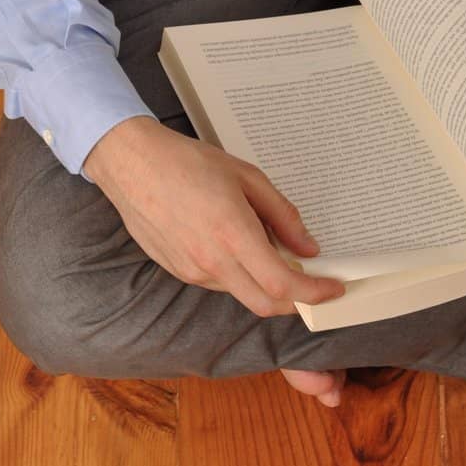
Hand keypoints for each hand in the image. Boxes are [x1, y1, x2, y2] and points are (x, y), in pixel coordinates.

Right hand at [81, 116, 345, 317]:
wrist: (132, 163)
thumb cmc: (188, 161)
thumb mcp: (245, 176)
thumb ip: (281, 214)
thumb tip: (308, 248)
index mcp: (233, 234)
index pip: (283, 285)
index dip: (314, 293)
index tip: (333, 287)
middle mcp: (212, 261)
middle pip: (266, 304)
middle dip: (295, 301)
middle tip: (311, 282)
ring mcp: (192, 270)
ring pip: (242, 294)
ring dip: (264, 285)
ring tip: (267, 250)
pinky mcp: (177, 270)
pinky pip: (218, 283)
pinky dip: (237, 274)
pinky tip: (233, 245)